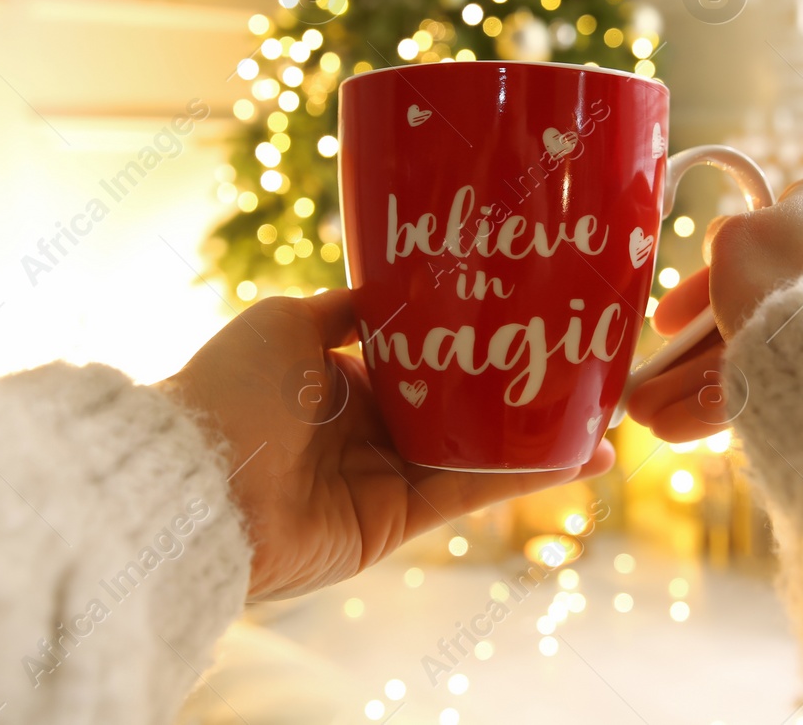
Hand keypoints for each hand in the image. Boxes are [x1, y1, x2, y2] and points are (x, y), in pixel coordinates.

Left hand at [157, 290, 613, 600]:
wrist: (199, 484)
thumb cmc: (233, 389)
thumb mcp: (288, 321)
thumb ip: (348, 308)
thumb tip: (389, 283)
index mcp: (336, 373)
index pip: (420, 353)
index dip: (469, 335)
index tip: (522, 310)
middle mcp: (365, 424)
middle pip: (457, 402)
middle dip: (514, 385)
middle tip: (579, 357)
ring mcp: (384, 474)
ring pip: (476, 448)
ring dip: (538, 434)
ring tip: (603, 411)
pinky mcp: (397, 519)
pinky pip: (471, 490)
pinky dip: (527, 475)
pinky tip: (581, 456)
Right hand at [627, 174, 802, 441]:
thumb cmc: (784, 269)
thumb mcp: (736, 234)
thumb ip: (723, 235)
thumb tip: (724, 242)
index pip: (761, 237)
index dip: (704, 277)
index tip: (670, 312)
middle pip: (753, 303)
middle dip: (691, 346)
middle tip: (653, 369)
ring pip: (760, 349)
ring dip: (696, 381)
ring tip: (648, 412)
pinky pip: (779, 378)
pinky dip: (727, 399)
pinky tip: (676, 426)